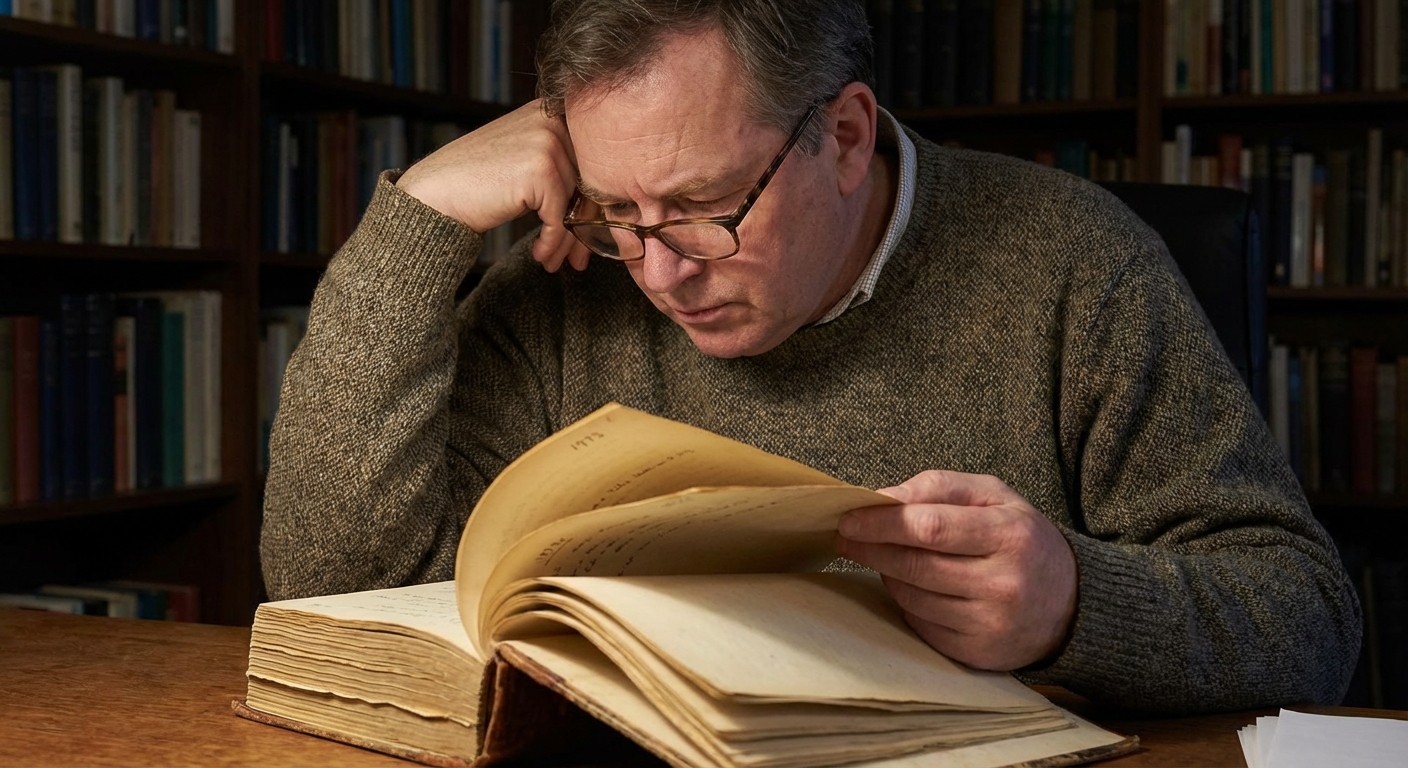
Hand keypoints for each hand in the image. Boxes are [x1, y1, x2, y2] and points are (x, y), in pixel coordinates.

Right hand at [396, 99, 591, 271]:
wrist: (433, 194)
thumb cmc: (475, 182)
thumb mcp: (522, 158)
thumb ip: (559, 163)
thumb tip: (602, 201)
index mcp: (551, 112)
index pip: (589, 163)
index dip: (590, 203)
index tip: (585, 235)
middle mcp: (552, 121)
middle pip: (588, 184)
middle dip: (582, 226)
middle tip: (578, 259)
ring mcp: (547, 143)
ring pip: (576, 204)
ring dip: (567, 241)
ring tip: (555, 262)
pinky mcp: (540, 171)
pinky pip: (561, 217)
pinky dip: (553, 242)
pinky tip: (541, 256)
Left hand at [834, 470, 1077, 670]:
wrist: (1070, 603)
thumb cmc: (1020, 539)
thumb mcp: (994, 496)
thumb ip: (939, 486)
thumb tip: (883, 497)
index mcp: (1009, 535)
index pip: (930, 527)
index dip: (881, 523)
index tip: (848, 518)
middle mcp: (1003, 584)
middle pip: (915, 565)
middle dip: (871, 548)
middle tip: (847, 537)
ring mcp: (990, 624)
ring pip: (912, 597)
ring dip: (887, 574)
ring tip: (887, 557)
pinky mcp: (978, 653)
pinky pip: (920, 624)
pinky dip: (906, 603)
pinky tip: (913, 587)